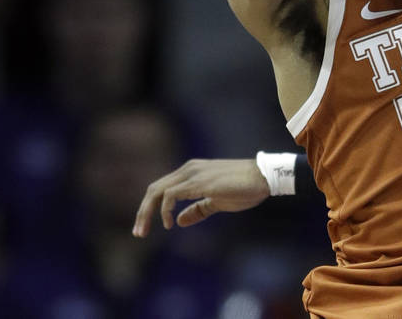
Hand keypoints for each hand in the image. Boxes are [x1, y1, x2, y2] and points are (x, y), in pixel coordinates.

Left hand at [132, 158, 268, 237]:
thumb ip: (198, 210)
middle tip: (138, 233)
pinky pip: (171, 195)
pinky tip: (169, 223)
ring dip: (147, 213)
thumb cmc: (244, 188)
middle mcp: (189, 169)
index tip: (145, 227)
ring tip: (144, 232)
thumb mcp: (217, 202)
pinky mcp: (199, 182)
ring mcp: (193, 174)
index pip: (162, 188)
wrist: (264, 177)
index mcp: (192, 171)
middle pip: (154, 189)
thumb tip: (179, 221)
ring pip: (158, 191)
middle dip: (142, 212)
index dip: (150, 208)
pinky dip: (165, 210)